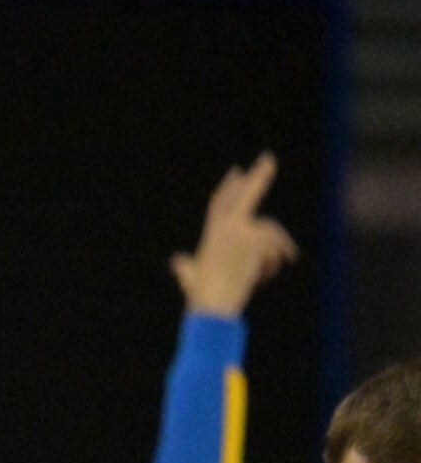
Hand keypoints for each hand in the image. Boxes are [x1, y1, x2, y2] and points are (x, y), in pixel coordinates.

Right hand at [172, 153, 297, 318]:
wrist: (213, 305)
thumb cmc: (202, 297)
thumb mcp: (191, 277)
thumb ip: (185, 267)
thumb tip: (176, 261)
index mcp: (211, 234)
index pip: (219, 203)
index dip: (228, 188)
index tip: (237, 170)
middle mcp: (225, 228)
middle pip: (245, 196)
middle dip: (258, 176)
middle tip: (269, 157)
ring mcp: (240, 232)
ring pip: (270, 229)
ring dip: (280, 246)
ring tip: (285, 260)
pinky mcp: (254, 241)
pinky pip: (276, 245)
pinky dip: (278, 259)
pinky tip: (271, 272)